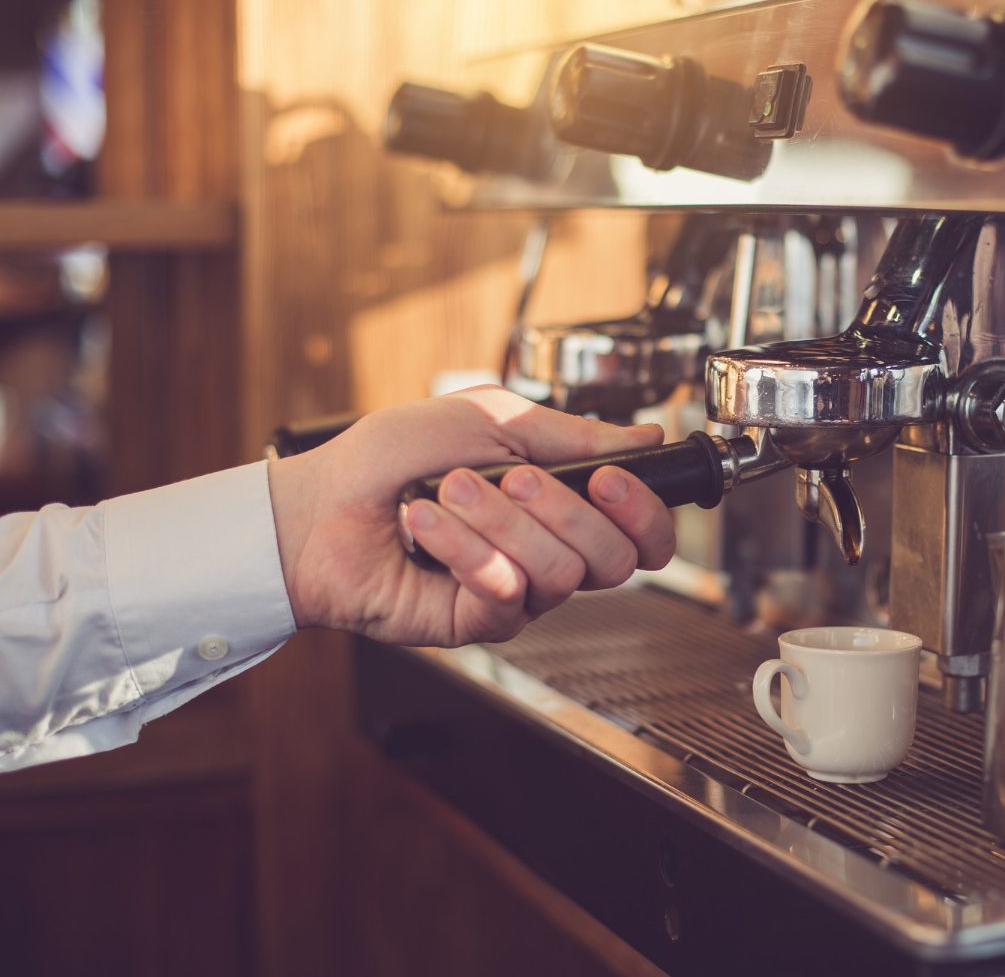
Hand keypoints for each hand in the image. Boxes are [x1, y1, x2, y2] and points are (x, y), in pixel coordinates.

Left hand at [266, 386, 676, 645]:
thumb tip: (646, 438)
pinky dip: (465, 550)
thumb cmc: (390, 459)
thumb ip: (571, 435)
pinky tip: (426, 527)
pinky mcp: (476, 624)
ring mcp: (516, 594)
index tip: (612, 478)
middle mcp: (548, 554)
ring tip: (449, 495)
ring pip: (561, 574)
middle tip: (512, 479)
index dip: (644, 512)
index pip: (644, 535)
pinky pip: (506, 594)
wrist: (318, 504)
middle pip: (615, 560)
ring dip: (501, 523)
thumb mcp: (489, 420)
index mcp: (562, 507)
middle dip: (566, 510)